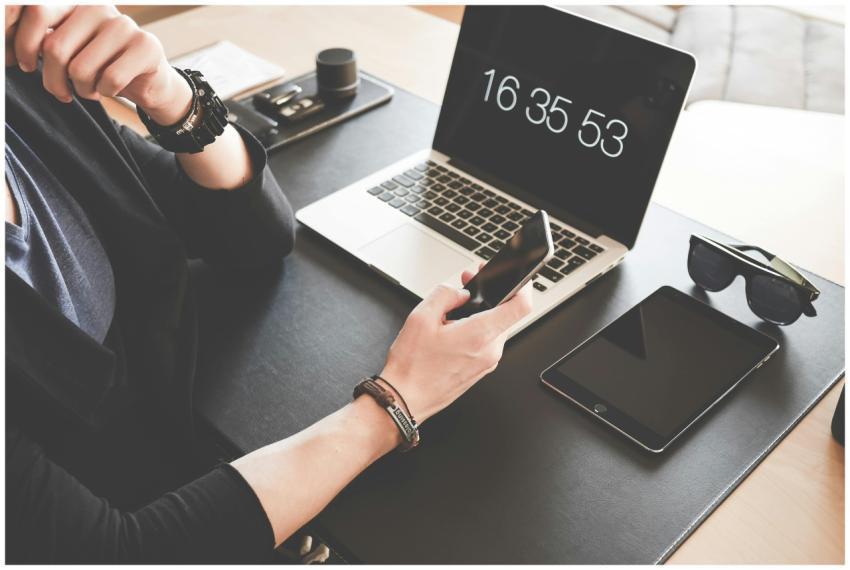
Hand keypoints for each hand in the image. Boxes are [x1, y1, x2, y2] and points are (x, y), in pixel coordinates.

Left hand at [10, 5, 190, 123]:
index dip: (21, 43)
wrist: (149, 81)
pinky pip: (110, 79)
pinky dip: (105, 93)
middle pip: (55, 48)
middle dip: (53, 80)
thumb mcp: (68, 50)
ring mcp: (124, 25)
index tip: (25, 66)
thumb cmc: (101, 66)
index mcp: (75, 2)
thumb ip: (44, 42)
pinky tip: (109, 89)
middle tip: (61, 91)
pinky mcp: (146, 46)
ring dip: (82, 90)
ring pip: (81, 68)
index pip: (36, 12)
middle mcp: (98, 7)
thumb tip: (6, 53)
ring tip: (90, 89)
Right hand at [380, 269, 533, 422]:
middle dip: (488, 296)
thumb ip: (445, 294)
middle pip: (505, 315)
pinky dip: (475, 331)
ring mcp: (487, 363)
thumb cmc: (411, 366)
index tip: (516, 277)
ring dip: (480, 314)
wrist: (405, 399)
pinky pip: (486, 343)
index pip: (520, 306)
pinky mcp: (480, 370)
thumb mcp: (421, 317)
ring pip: (495, 328)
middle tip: (467, 286)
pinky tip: (452, 330)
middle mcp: (489, 351)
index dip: (522, 286)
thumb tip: (460, 292)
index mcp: (479, 335)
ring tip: (452, 313)